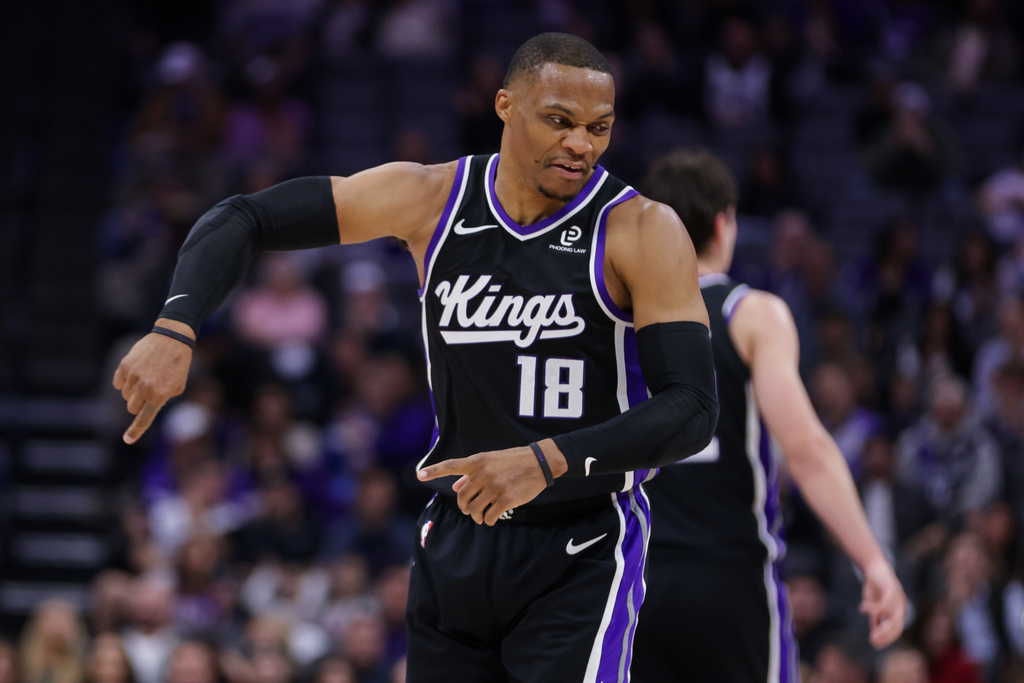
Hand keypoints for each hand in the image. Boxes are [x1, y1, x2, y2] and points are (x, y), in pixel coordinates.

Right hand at [112, 319, 193, 443]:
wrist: (172, 338)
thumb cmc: (178, 364)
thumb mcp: (177, 386)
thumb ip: (163, 399)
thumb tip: (148, 408)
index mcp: (160, 395)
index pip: (144, 418)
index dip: (135, 431)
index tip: (127, 440)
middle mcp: (145, 388)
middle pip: (132, 407)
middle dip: (139, 403)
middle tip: (149, 391)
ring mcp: (133, 376)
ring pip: (125, 395)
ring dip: (133, 391)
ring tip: (147, 376)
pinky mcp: (124, 366)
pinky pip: (118, 383)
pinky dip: (124, 381)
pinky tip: (137, 371)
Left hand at [417, 444, 556, 525]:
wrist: (539, 462)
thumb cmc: (512, 461)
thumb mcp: (490, 461)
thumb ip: (471, 474)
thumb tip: (455, 486)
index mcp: (478, 461)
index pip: (451, 466)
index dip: (434, 471)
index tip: (420, 475)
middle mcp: (483, 474)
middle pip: (462, 497)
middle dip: (464, 507)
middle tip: (468, 511)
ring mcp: (494, 487)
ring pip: (474, 509)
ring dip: (475, 516)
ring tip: (479, 517)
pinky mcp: (506, 499)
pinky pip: (489, 516)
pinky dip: (487, 520)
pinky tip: (491, 518)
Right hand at [859, 558, 906, 648]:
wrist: (875, 567)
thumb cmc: (875, 587)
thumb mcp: (875, 605)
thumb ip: (876, 618)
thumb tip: (875, 634)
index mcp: (898, 611)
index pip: (896, 630)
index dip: (887, 639)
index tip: (875, 645)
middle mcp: (900, 606)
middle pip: (896, 626)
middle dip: (884, 635)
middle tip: (872, 640)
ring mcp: (897, 598)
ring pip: (891, 617)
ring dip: (879, 625)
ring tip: (869, 629)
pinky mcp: (891, 589)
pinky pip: (883, 604)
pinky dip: (872, 608)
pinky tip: (862, 608)